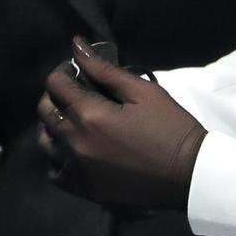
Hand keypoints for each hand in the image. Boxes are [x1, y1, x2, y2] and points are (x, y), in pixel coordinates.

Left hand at [37, 38, 207, 211]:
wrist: (189, 176)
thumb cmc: (171, 128)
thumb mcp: (143, 92)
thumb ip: (105, 70)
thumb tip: (76, 45)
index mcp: (89, 115)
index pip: (57, 85)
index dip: (64, 72)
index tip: (77, 71)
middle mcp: (75, 143)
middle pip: (45, 112)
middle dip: (56, 96)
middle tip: (76, 93)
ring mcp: (78, 170)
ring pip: (46, 143)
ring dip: (53, 126)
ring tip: (73, 121)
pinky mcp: (85, 190)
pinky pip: (56, 173)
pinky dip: (59, 158)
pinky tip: (75, 151)